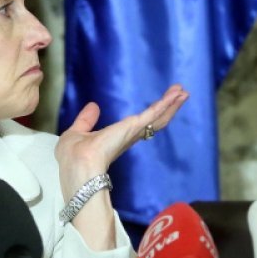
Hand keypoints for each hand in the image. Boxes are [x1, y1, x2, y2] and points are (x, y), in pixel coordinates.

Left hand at [55, 84, 188, 199]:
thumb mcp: (77, 133)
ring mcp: (133, 132)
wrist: (78, 166)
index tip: (162, 104)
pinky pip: (153, 114)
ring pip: (158, 117)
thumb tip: (93, 106)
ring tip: (183, 91)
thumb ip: (86, 120)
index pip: (140, 125)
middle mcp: (129, 136)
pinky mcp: (134, 127)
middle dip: (167, 107)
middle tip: (181, 93)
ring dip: (171, 103)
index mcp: (117, 138)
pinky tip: (176, 95)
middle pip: (154, 121)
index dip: (151, 115)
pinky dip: (165, 103)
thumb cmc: (73, 156)